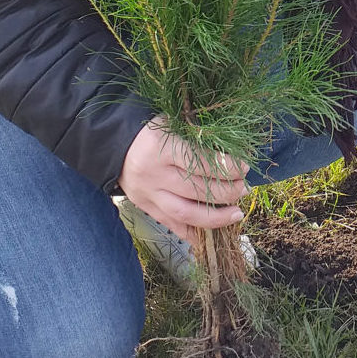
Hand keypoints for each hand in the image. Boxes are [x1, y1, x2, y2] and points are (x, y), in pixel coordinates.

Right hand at [118, 122, 249, 244]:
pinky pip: (171, 224)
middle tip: (244, 189)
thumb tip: (231, 155)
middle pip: (196, 189)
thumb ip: (197, 137)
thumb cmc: (150, 130)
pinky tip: (211, 234)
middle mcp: (153, 174)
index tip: (243, 167)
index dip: (226, 167)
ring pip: (185, 213)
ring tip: (236, 213)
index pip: (199, 162)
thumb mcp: (172, 123)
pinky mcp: (145, 207)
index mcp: (160, 147)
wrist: (112, 145)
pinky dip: (192, 232)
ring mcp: (148, 194)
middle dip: (227, 191)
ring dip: (215, 217)